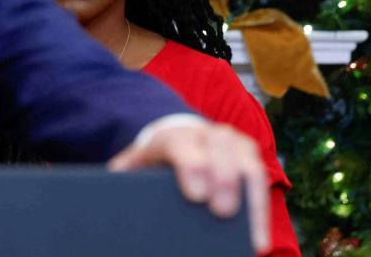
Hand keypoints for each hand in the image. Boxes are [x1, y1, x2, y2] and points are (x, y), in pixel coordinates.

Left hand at [108, 122, 269, 254]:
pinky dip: (260, 208)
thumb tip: (109, 190)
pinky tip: (257, 238)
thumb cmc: (154, 160)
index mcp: (172, 135)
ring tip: (248, 236)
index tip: (196, 196)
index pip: (183, 145)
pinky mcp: (247, 153)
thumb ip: (124, 174)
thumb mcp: (135, 163)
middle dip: (224, 179)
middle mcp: (204, 133)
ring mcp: (229, 140)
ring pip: (246, 157)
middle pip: (220, 147)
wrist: (174, 137)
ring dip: (249, 195)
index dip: (192, 167)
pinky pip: (260, 177)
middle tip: (221, 213)